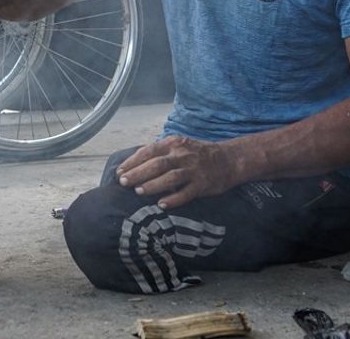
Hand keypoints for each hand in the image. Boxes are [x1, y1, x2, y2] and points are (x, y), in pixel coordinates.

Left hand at [114, 136, 242, 209]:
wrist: (229, 159)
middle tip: (124, 182)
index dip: (133, 161)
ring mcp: (193, 170)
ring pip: (170, 178)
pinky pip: (187, 193)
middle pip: (157, 164)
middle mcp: (182, 155)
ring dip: (153, 185)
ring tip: (138, 192)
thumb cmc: (197, 153)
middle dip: (138, 173)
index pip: (149, 151)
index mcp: (174, 144)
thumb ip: (160, 152)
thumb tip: (134, 161)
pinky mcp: (203, 184)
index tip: (120, 171)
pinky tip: (162, 205)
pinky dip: (174, 199)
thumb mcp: (179, 145)